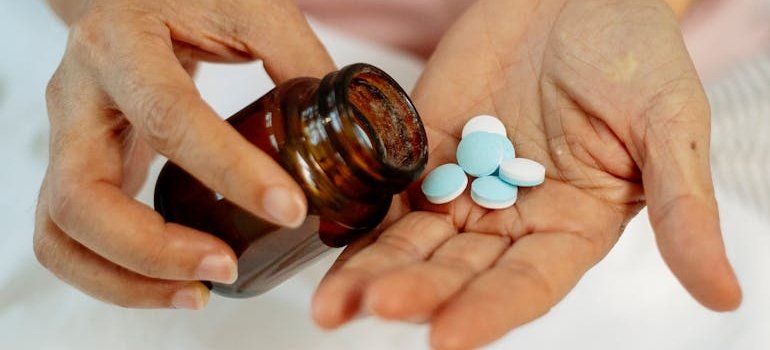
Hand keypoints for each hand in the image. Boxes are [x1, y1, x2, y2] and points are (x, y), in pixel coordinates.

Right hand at [34, 0, 333, 308]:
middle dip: (155, 251)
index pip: (170, 118)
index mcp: (123, 46)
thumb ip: (299, 62)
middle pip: (82, 199)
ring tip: (197, 292)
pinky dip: (115, 274)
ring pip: (62, 233)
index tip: (290, 210)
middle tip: (225, 269)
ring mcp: (67, 139)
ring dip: (126, 279)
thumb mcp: (250, 10)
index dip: (231, 172)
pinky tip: (174, 279)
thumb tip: (350, 135)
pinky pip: (71, 238)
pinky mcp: (77, 168)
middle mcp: (78, 97)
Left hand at [312, 0, 740, 347]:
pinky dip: (359, 216)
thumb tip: (725, 295)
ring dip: (373, 271)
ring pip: (414, 240)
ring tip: (331, 302)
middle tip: (366, 311)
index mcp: (572, 226)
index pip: (527, 285)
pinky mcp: (426, 147)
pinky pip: (389, 189)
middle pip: (456, 270)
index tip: (446, 338)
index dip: (488, 312)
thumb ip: (684, 209)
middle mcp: (512, 217)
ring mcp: (464, 183)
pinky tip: (327, 239)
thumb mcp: (670, 125)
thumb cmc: (634, 50)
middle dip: (413, 292)